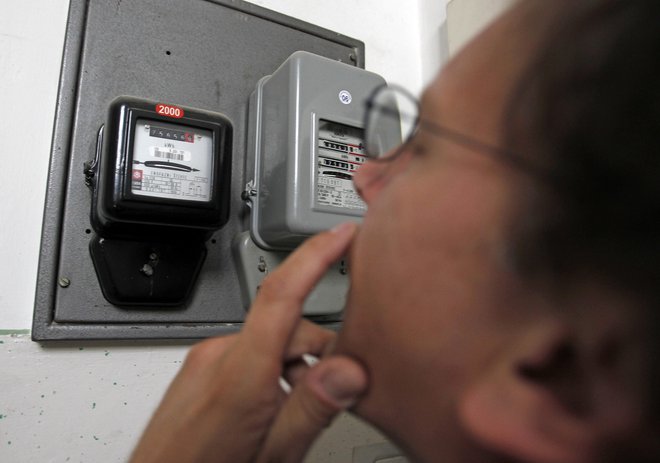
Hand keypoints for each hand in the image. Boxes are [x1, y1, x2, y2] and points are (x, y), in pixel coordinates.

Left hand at [130, 222, 367, 462]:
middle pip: (287, 325)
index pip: (281, 294)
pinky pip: (249, 351)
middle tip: (331, 394)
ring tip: (293, 414)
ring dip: (293, 365)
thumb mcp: (275, 453)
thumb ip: (314, 407)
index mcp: (241, 372)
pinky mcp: (200, 368)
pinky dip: (270, 368)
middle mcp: (219, 354)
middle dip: (317, 351)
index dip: (314, 256)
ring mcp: (206, 359)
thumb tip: (351, 369)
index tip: (341, 234)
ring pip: (270, 340)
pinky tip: (271, 407)